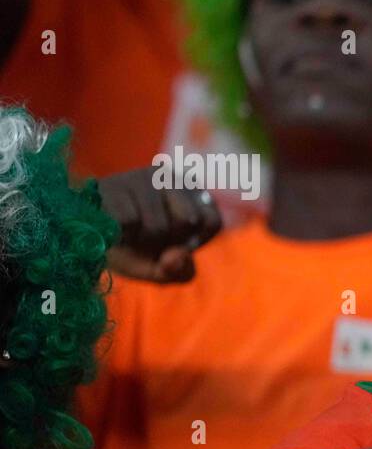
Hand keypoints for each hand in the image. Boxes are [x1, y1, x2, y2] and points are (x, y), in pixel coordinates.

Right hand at [100, 167, 222, 282]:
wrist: (83, 241)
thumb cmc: (133, 252)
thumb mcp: (163, 270)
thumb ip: (181, 271)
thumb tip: (177, 256)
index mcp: (192, 193)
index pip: (211, 221)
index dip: (193, 241)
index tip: (175, 242)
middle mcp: (170, 177)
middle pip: (187, 220)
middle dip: (167, 240)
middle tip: (149, 237)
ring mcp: (141, 177)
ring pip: (157, 225)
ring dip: (142, 241)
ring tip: (131, 233)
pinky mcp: (114, 184)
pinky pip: (129, 222)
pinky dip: (120, 235)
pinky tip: (113, 227)